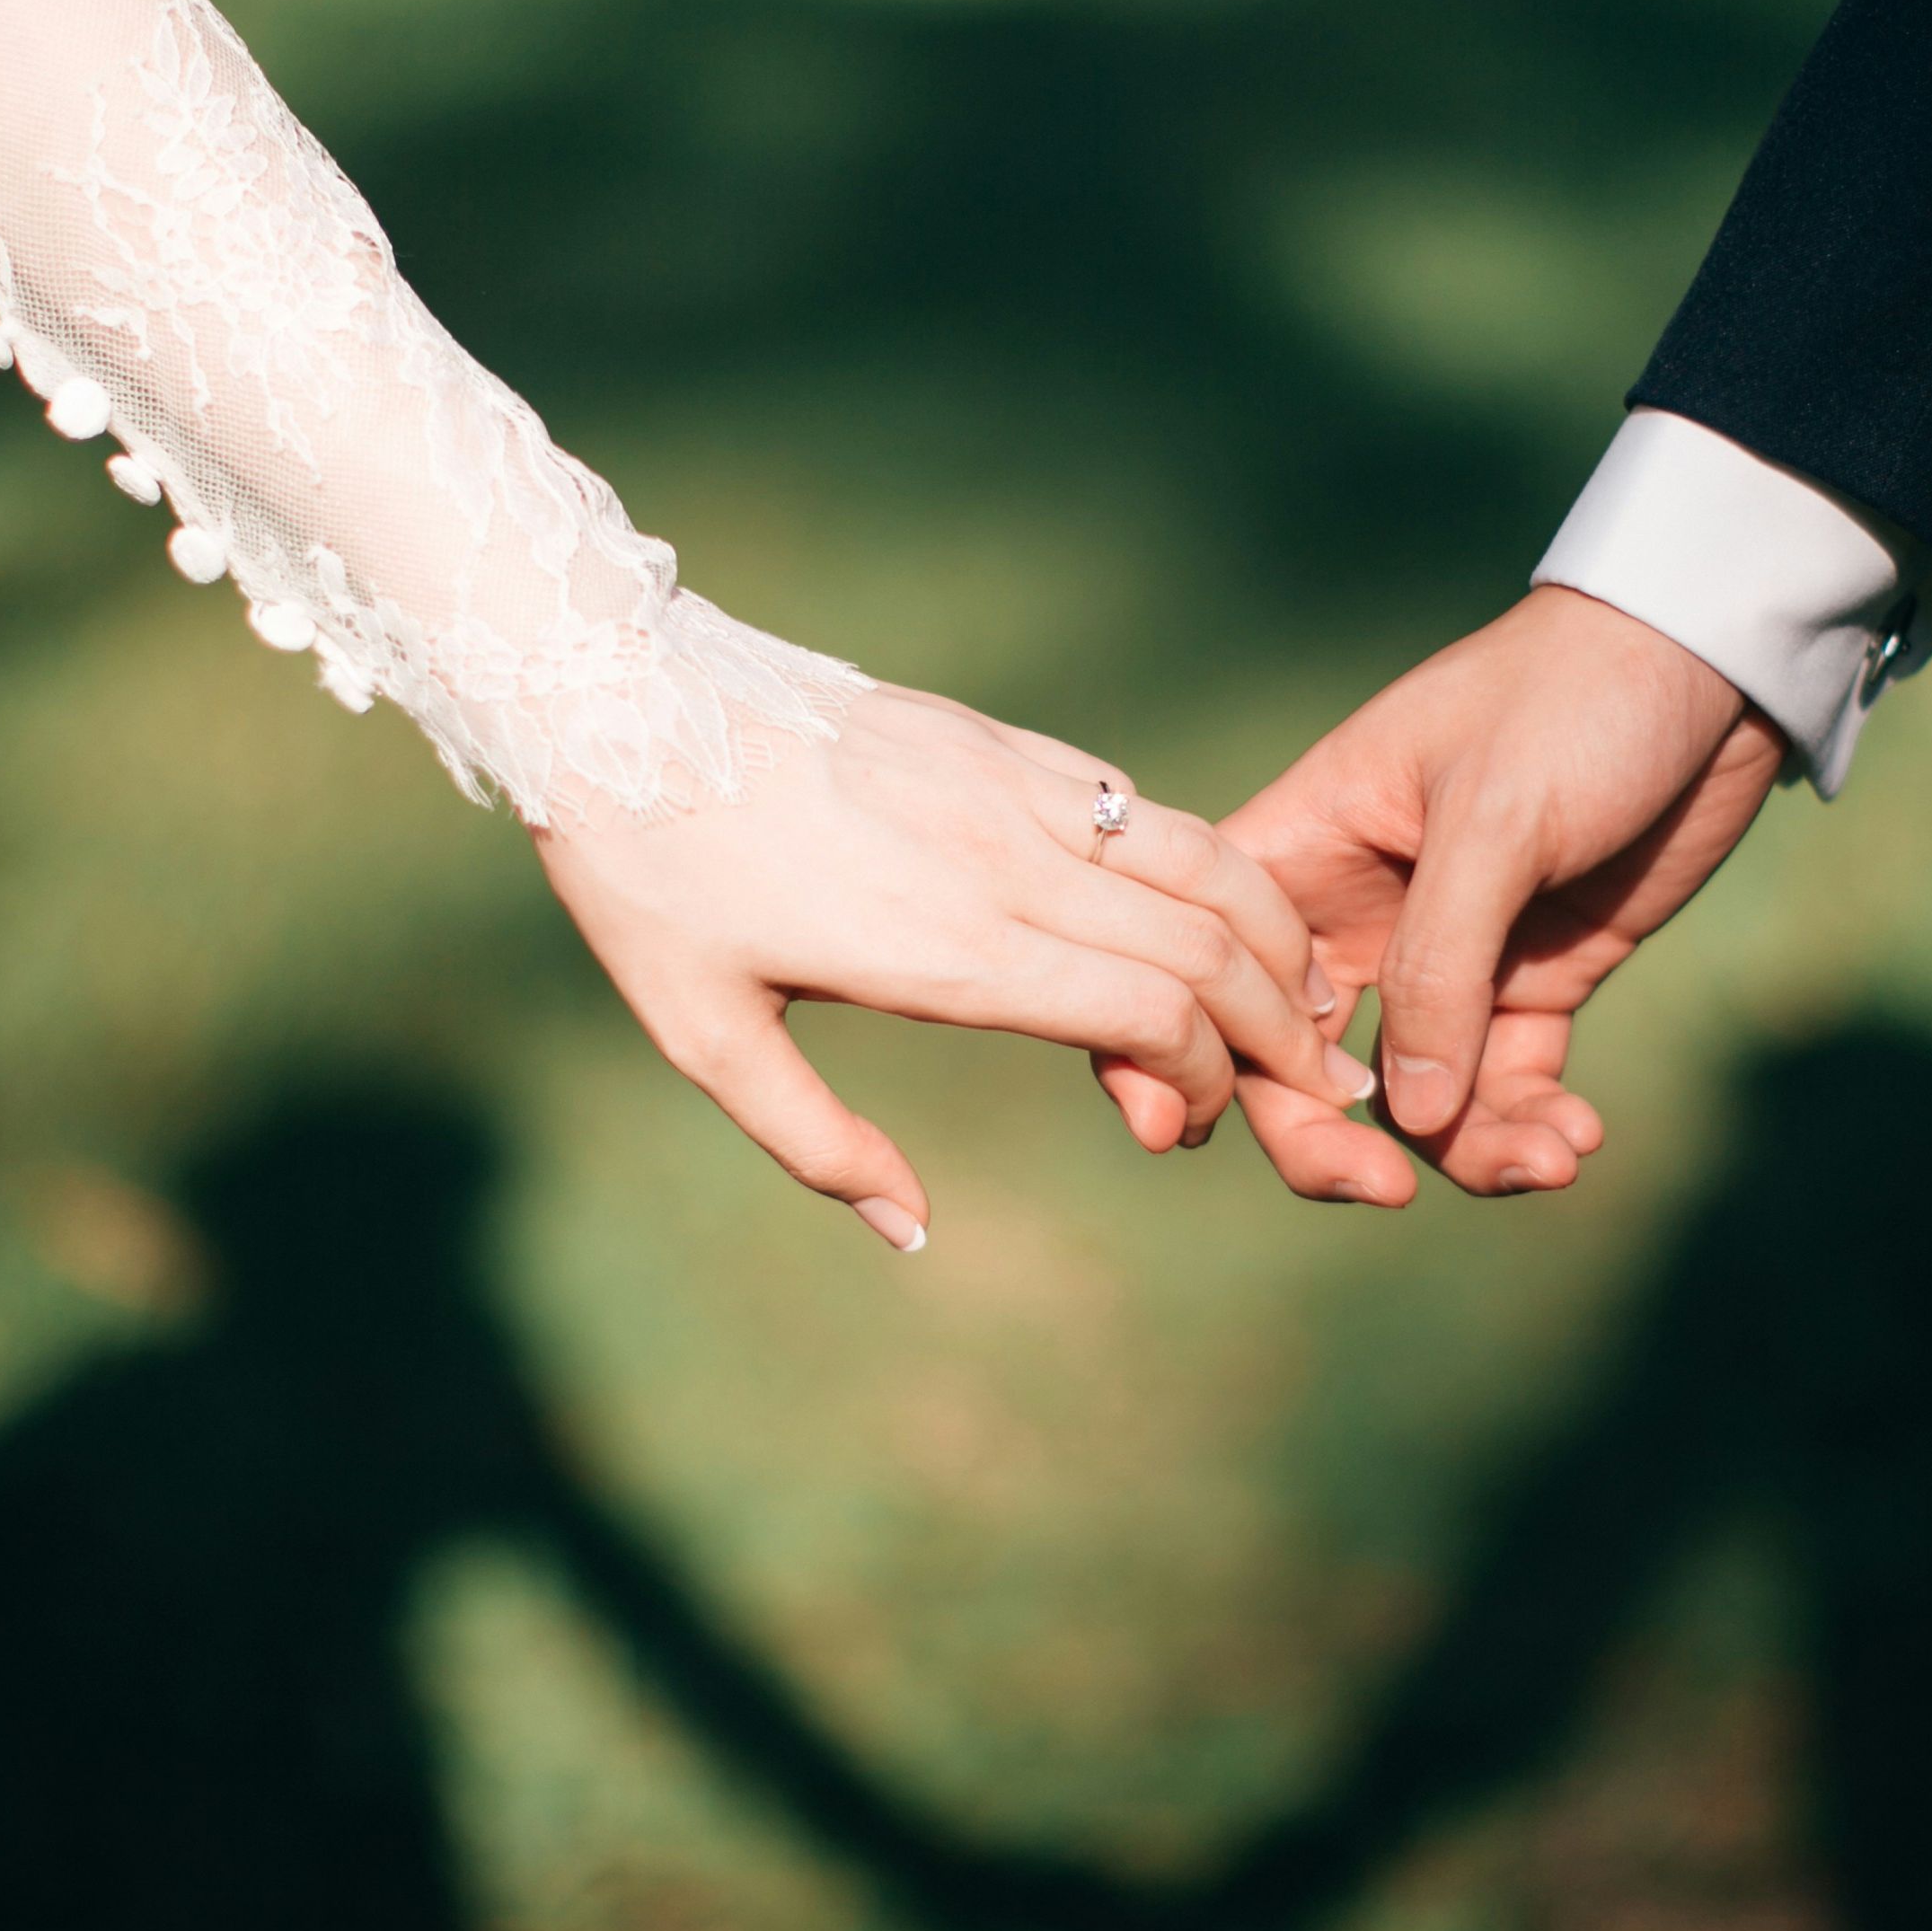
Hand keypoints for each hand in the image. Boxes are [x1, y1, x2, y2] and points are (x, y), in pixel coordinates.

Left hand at [535, 683, 1373, 1249]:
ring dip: (1273, 933)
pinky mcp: (998, 739)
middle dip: (1283, 1025)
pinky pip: (1137, 802)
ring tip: (1306, 993)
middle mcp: (1005, 862)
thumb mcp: (703, 1035)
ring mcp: (1011, 787)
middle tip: (1316, 1082)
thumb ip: (817, 1144)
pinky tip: (1213, 905)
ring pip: (1201, 857)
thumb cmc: (651, 880)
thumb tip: (912, 1233)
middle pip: (1208, 942)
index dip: (1204, 1079)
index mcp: (947, 948)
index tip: (1181, 1124)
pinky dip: (1206, 861)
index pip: (1151, 1011)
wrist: (615, 698)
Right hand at [1210, 587, 1785, 1204]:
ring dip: (1464, 1149)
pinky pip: (1504, 1086)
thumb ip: (1439, 967)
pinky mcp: (1532, 979)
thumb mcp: (1495, 819)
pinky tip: (1578, 1138)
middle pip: (1296, 1063)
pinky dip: (1530, 1125)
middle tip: (1389, 1192)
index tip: (1204, 1131)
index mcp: (1301, 849)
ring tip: (1548, 1159)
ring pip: (1411, 1097)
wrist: (1711, 664)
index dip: (1192, 1051)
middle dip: (1331, 1141)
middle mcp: (1354, 915)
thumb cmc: (1574, 701)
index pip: (1211, 966)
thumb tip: (1406, 1118)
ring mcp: (1445, 956)